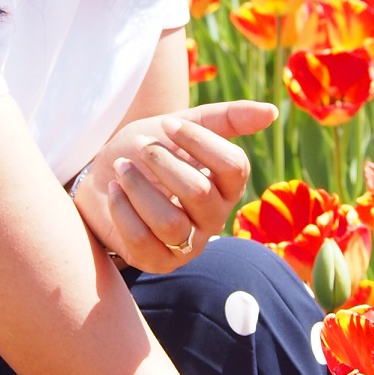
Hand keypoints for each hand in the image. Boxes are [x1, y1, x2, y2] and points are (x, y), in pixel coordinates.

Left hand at [71, 101, 276, 273]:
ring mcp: (187, 245)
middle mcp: (214, 219)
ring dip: (138, 188)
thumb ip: (225, 118)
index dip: (199, 142)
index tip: (166, 125)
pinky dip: (122, 209)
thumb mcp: (181, 127)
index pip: (234, 167)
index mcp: (228, 186)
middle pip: (199, 193)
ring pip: (170, 222)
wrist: (102, 178)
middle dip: (163, 163)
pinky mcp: (157, 262)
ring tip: (120, 169)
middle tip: (138, 145)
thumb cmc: (147, 153)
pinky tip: (113, 191)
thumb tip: (272, 112)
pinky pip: (142, 240)